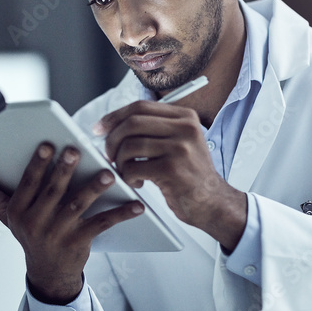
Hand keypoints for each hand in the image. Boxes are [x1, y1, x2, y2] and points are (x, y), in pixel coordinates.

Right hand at [0, 143, 143, 303]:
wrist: (47, 272)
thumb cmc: (29, 233)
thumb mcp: (6, 214)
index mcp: (17, 211)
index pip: (27, 184)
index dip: (37, 165)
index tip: (46, 145)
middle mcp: (35, 223)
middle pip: (52, 192)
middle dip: (64, 170)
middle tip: (75, 150)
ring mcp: (57, 234)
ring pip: (77, 206)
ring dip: (94, 189)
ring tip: (108, 174)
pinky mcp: (79, 243)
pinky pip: (101, 225)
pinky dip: (120, 214)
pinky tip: (136, 205)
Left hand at [95, 101, 246, 250]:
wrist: (212, 203)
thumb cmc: (188, 173)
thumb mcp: (179, 141)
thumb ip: (153, 128)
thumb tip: (110, 124)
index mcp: (185, 116)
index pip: (140, 107)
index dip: (114, 117)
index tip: (99, 129)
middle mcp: (185, 128)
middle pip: (132, 123)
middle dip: (112, 140)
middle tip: (109, 155)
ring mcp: (180, 148)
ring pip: (129, 145)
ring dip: (119, 161)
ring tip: (127, 171)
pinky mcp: (172, 170)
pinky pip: (133, 167)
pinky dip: (128, 176)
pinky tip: (138, 182)